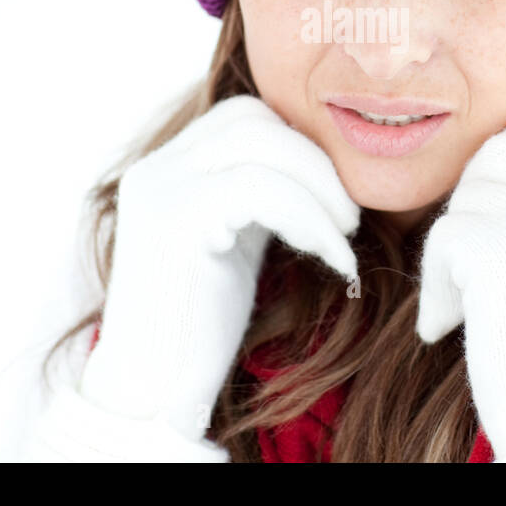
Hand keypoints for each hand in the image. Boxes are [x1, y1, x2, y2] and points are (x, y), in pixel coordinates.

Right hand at [79, 94, 360, 445]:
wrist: (155, 389)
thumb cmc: (201, 322)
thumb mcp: (233, 237)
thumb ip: (257, 193)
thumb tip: (320, 162)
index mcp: (168, 167)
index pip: (243, 117)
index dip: (298, 146)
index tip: (332, 197)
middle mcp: (157, 169)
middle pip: (253, 121)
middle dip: (316, 162)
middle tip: (350, 216)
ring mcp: (162, 189)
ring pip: (262, 145)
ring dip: (321, 187)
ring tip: (346, 235)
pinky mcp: (177, 219)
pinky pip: (264, 192)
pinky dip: (313, 220)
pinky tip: (336, 259)